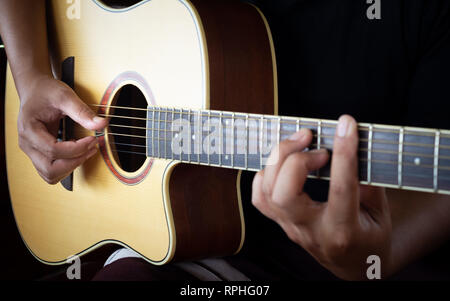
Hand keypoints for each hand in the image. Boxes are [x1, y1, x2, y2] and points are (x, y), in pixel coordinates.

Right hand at [17, 75, 107, 183]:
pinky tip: (78, 153)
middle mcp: (27, 144)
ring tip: (87, 151)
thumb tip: (102, 124)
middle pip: (50, 169)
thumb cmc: (46, 91)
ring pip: (50, 174)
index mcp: (29, 129)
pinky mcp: (38, 154)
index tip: (93, 139)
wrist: (35, 89)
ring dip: (71, 167)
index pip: (54, 150)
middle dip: (74, 162)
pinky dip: (67, 167)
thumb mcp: (65, 96)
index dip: (77, 148)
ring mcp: (31, 151)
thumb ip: (82, 111)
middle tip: (92, 147)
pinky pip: (51, 170)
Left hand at [252, 115, 391, 279]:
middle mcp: (311, 230)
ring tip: (300, 142)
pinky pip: (260, 197)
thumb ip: (368, 182)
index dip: (343, 152)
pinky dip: (266, 173)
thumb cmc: (371, 239)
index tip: (346, 125)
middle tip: (314, 140)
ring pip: (266, 193)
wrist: (354, 267)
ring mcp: (291, 228)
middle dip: (296, 158)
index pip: (340, 188)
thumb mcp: (382, 214)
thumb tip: (350, 146)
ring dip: (278, 159)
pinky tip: (284, 162)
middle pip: (284, 194)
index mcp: (343, 231)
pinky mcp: (281, 223)